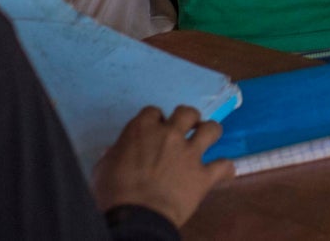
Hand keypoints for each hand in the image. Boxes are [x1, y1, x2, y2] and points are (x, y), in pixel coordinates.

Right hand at [93, 106, 232, 224]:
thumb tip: (115, 152)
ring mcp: (189, 154)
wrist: (135, 217)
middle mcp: (169, 134)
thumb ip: (115, 154)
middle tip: (184, 130)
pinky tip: (222, 172)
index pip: (154, 112)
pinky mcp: (203, 175)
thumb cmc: (112, 193)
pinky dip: (225, 169)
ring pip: (211, 129)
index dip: (156, 121)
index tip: (155, 131)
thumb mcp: (103, 168)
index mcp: (142, 129)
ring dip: (210, 133)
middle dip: (187, 119)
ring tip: (207, 140)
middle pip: (187, 112)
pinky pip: (224, 166)